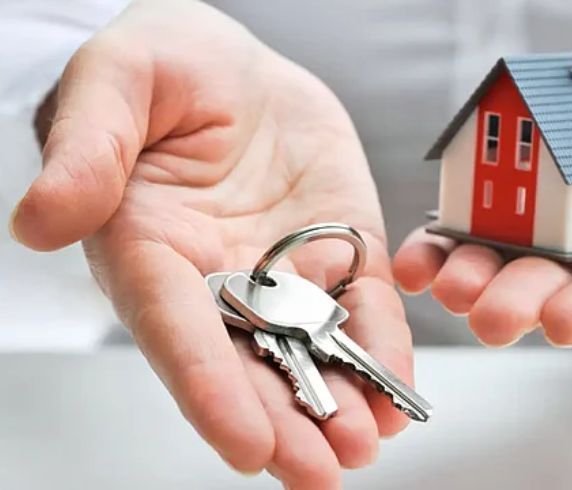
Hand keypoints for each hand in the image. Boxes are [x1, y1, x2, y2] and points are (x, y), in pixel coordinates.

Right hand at [9, 1, 413, 487]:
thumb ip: (86, 148)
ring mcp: (282, 272)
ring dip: (338, 404)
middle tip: (320, 472)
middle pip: (247, 364)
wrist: (234, 64)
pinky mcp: (336, 253)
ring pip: (308, 351)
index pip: (178, 329)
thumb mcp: (115, 83)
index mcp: (150, 248)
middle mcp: (217, 278)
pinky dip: (379, 350)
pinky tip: (396, 395)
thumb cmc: (164, 66)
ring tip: (367, 446)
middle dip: (283, 422)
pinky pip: (361, 308)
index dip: (209, 387)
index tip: (245, 444)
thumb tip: (41, 222)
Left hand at [394, 168, 571, 349]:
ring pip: (507, 272)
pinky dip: (442, 252)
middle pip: (554, 292)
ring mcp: (554, 254)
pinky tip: (418, 262)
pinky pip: (474, 243)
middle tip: (491, 316)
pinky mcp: (520, 230)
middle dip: (520, 304)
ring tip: (446, 284)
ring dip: (472, 280)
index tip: (567, 321)